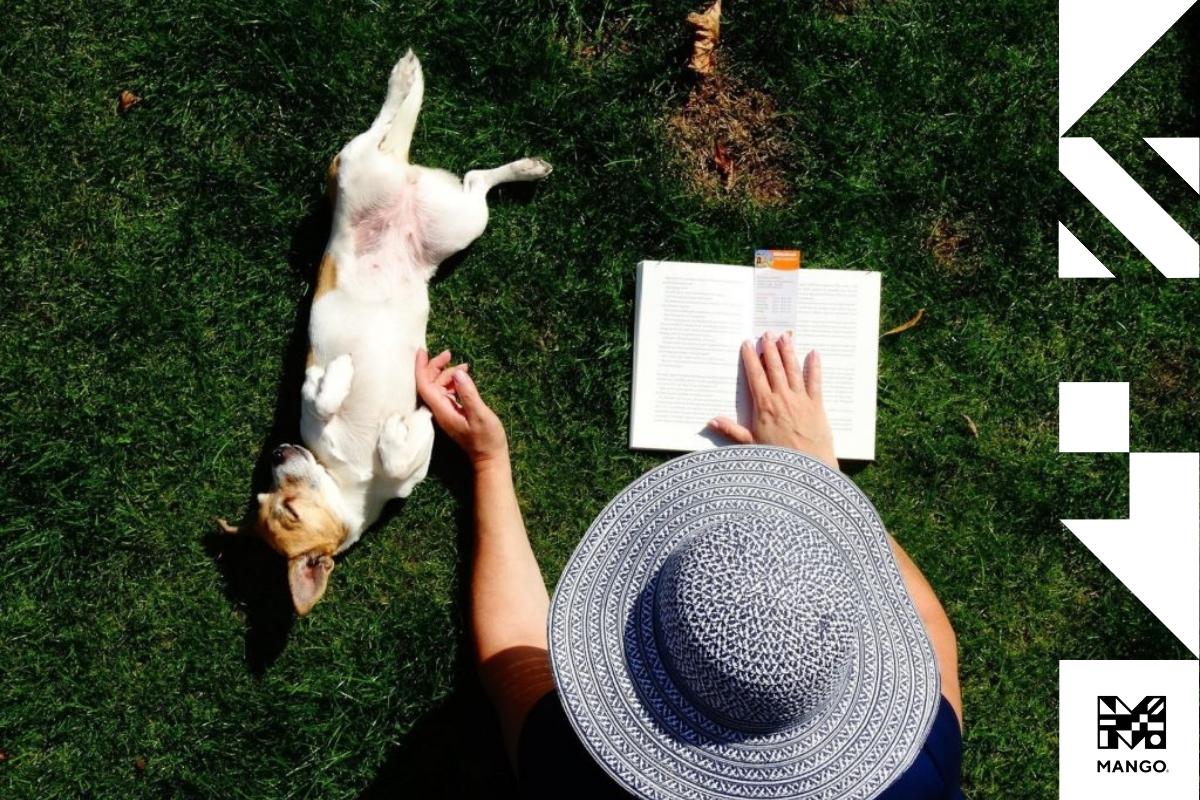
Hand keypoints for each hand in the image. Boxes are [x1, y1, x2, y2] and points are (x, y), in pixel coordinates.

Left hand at [416, 348, 508, 466]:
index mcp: (442, 410)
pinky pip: (446, 393)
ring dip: (447, 374)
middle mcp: (439, 411)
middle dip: (435, 366)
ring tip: (464, 366)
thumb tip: (458, 372)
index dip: (421, 367)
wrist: (489, 458)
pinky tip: (463, 378)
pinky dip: (452, 382)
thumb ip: (468, 394)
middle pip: (429, 384)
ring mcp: (445, 412)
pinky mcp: (452, 413)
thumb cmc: (487, 439)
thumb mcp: (480, 414)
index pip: (424, 385)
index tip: (422, 351)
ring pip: (438, 387)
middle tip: (449, 353)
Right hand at [708, 332, 837, 468]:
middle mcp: (782, 398)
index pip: (755, 375)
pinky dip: (814, 366)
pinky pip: (815, 381)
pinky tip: (813, 353)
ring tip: (785, 337)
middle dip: (769, 349)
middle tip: (766, 333)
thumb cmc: (777, 459)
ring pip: (793, 370)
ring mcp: (800, 399)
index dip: (750, 358)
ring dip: (788, 352)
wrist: (806, 468)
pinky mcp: (817, 405)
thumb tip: (711, 421)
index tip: (747, 344)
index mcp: (764, 405)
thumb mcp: (750, 445)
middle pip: (774, 367)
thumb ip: (731, 430)